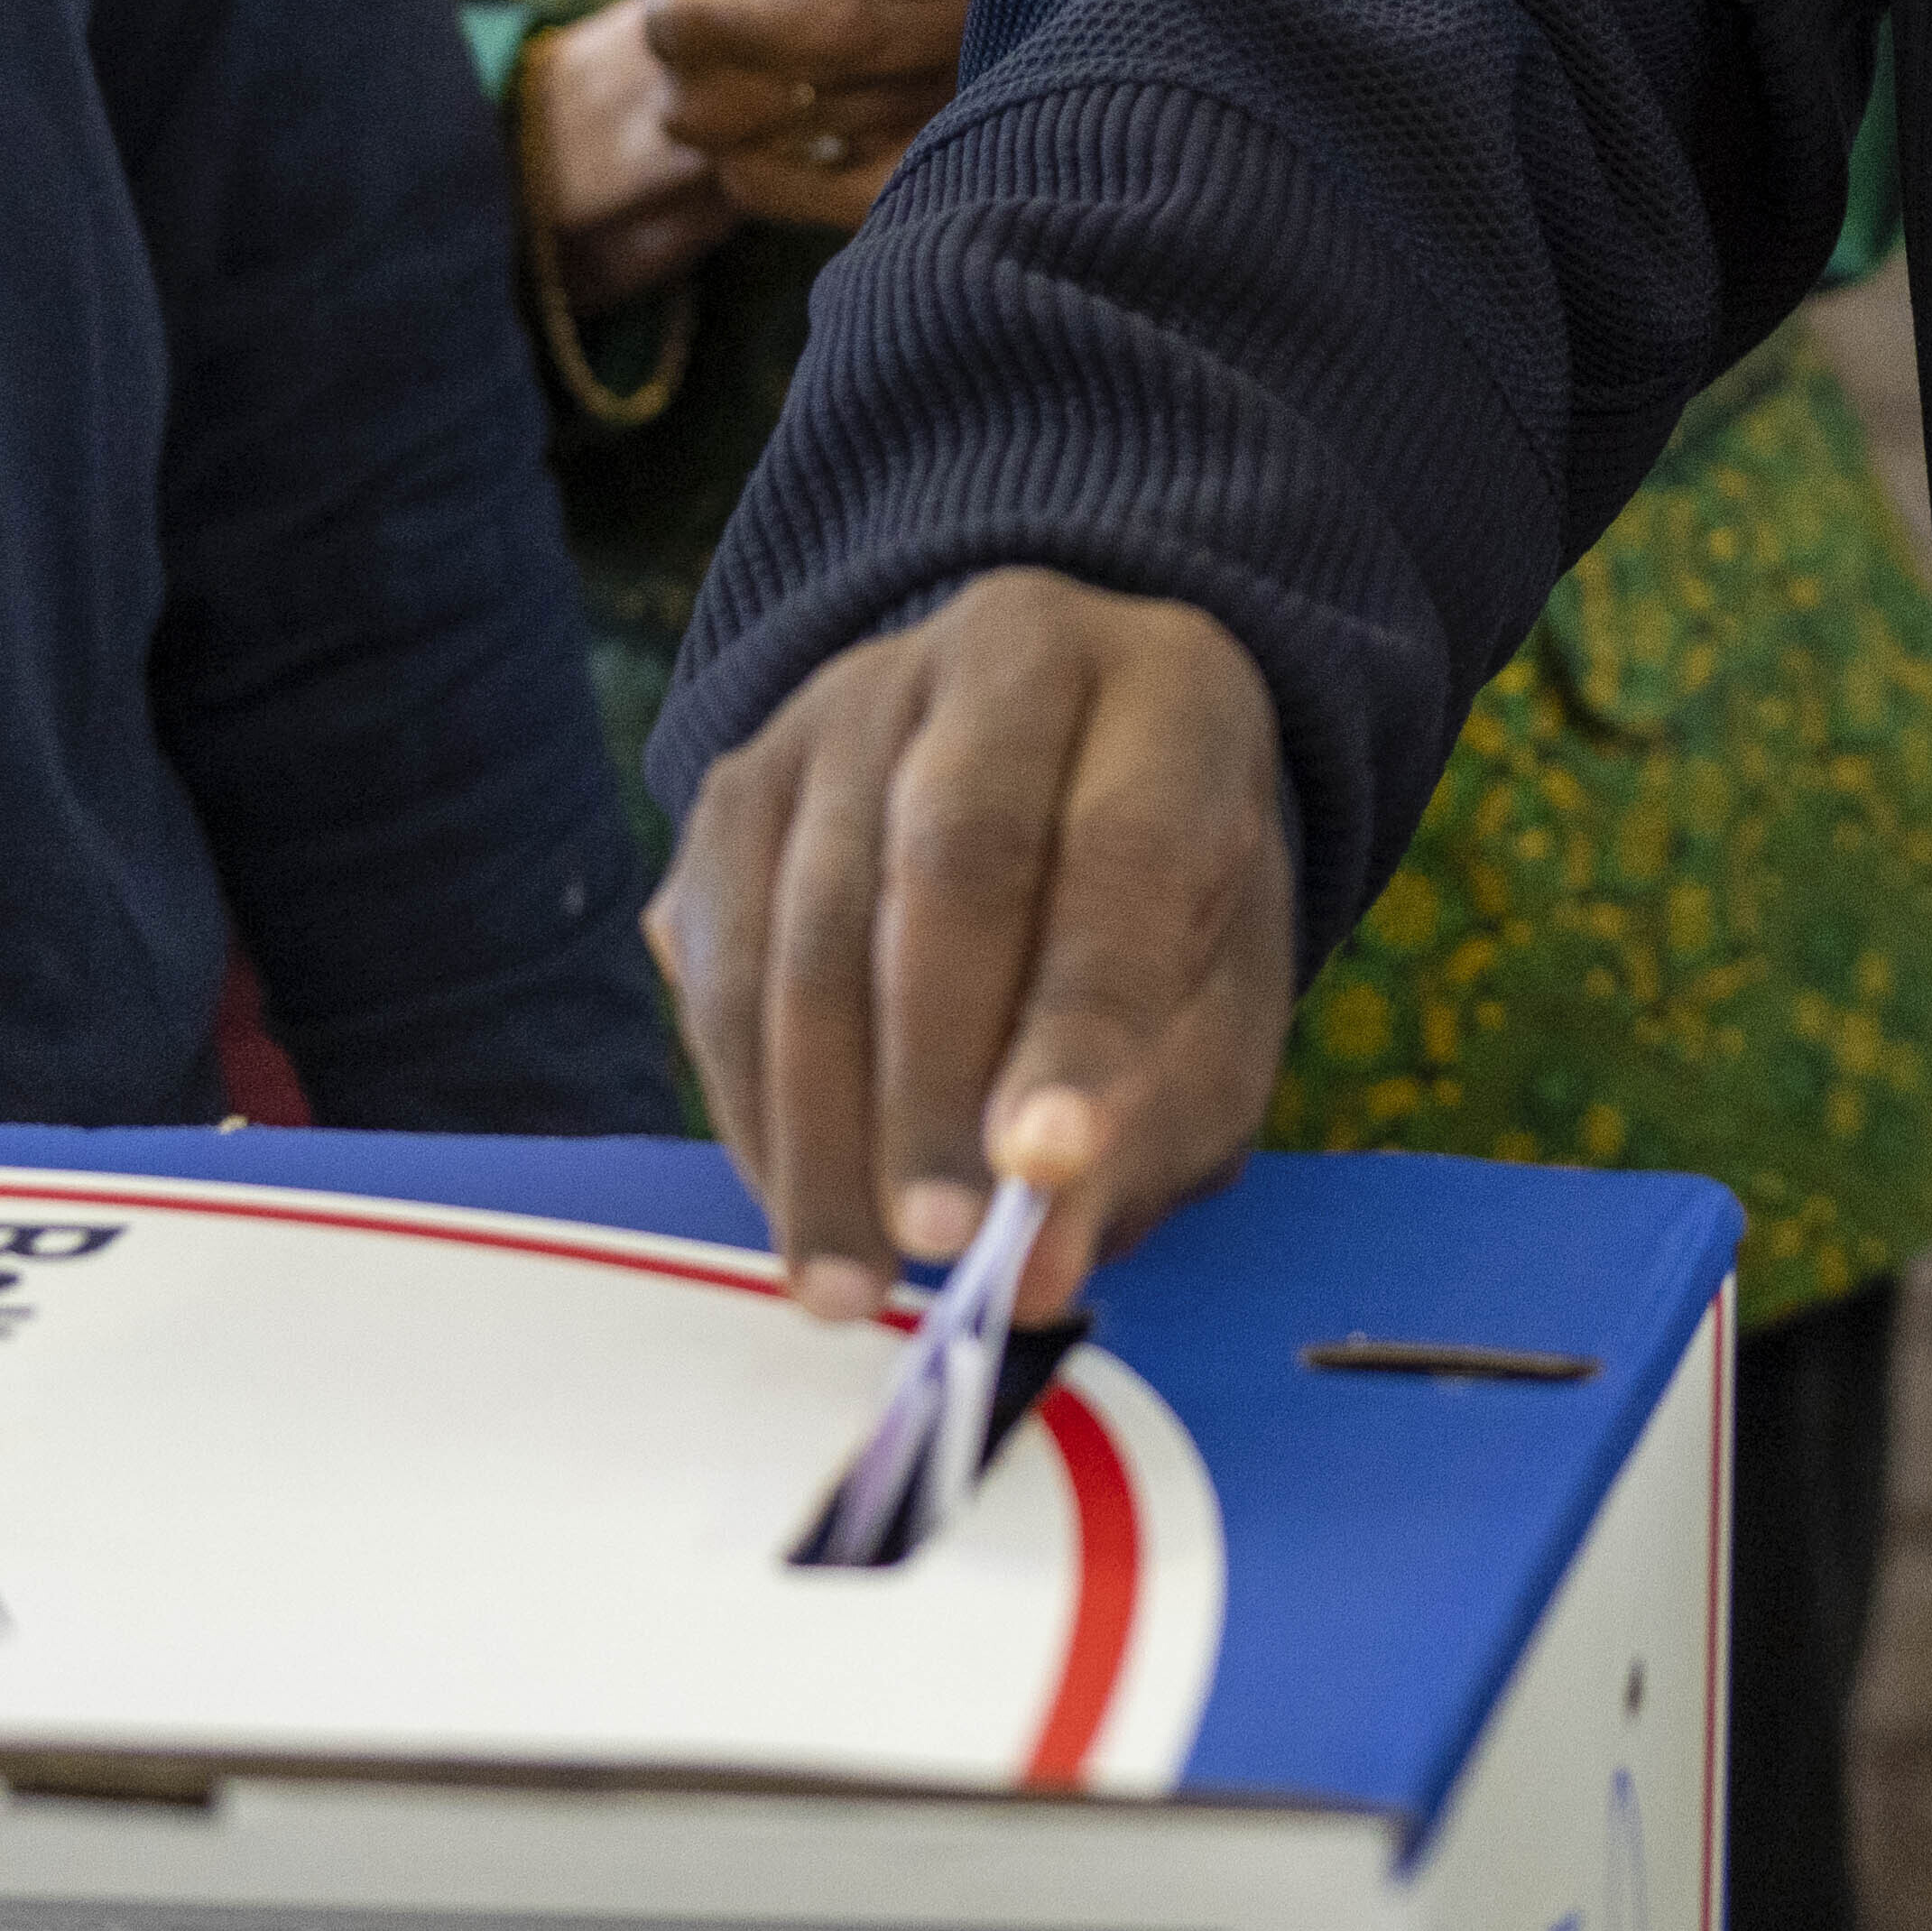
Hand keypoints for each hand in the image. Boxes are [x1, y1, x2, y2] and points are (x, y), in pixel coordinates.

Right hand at [526, 0, 961, 305]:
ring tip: (974, 56)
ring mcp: (697, 103)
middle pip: (827, 27)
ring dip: (927, 86)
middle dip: (933, 21)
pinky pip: (840, 186)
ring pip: (843, 110)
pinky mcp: (737, 178)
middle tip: (996, 9)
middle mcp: (676, 5)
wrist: (786, 6)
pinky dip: (910, 156)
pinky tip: (944, 122)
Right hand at [660, 571, 1298, 1326]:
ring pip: (811, 918)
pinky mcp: (738, 778)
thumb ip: (1147, 1131)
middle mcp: (1006, 650)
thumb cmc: (1161, 921)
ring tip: (850, 1280)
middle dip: (932, 1078)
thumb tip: (1036, 1273)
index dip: (1082, 1017)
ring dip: (821, 1126)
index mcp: (1172, 687)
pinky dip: (751, 1101)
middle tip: (937, 1248)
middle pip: (952, 859)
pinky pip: (720, 954)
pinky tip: (796, 1203)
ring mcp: (851, 701)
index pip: (1126, 847)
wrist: (1060, 780)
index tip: (1044, 1168)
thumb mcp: (1211, 1023)